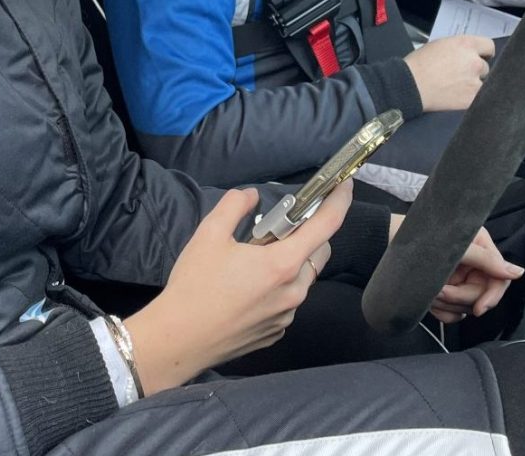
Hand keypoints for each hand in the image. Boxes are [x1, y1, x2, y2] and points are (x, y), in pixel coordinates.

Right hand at [125, 180, 351, 395]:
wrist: (179, 339)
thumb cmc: (194, 286)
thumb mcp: (209, 235)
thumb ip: (234, 206)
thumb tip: (250, 196)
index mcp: (282, 264)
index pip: (326, 225)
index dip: (340, 201)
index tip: (344, 184)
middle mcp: (293, 291)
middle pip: (319, 253)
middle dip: (308, 236)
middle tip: (275, 231)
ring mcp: (286, 316)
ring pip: (302, 279)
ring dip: (290, 264)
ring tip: (254, 263)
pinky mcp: (276, 333)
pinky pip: (288, 302)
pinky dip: (278, 289)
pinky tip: (247, 290)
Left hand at [387, 217, 523, 322]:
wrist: (384, 241)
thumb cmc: (419, 235)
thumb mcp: (456, 246)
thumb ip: (487, 260)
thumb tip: (517, 273)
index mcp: (481, 248)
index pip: (499, 278)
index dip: (491, 296)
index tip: (478, 309)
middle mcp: (472, 264)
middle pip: (481, 296)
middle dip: (459, 297)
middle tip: (438, 291)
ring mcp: (458, 279)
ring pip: (466, 307)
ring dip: (447, 304)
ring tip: (429, 291)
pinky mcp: (443, 291)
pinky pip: (452, 313)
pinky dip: (441, 312)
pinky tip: (428, 301)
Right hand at [404, 34, 494, 112]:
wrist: (410, 85)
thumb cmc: (419, 65)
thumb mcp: (440, 44)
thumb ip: (459, 47)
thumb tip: (468, 53)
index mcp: (466, 44)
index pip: (489, 46)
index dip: (484, 53)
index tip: (481, 57)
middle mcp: (474, 61)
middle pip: (485, 66)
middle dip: (475, 70)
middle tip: (460, 75)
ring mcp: (474, 81)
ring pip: (483, 83)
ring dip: (474, 84)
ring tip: (456, 87)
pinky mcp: (471, 99)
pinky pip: (478, 97)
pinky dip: (470, 97)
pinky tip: (457, 96)